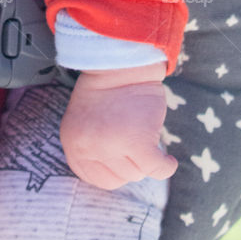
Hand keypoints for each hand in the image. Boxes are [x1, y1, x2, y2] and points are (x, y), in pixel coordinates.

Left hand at [59, 62, 178, 189]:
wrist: (121, 60)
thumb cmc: (108, 89)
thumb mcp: (89, 121)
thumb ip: (95, 149)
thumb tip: (122, 175)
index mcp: (73, 145)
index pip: (97, 178)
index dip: (115, 166)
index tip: (122, 153)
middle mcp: (87, 148)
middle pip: (121, 176)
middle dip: (131, 157)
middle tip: (132, 130)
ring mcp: (110, 146)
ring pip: (138, 172)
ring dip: (145, 153)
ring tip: (141, 126)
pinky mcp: (136, 142)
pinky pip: (156, 168)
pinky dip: (164, 166)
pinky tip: (168, 160)